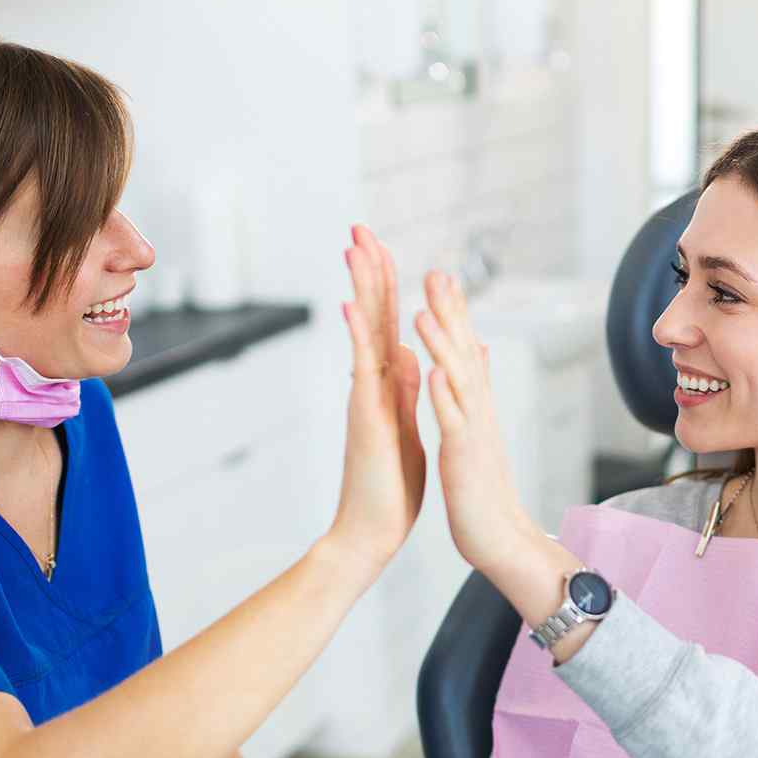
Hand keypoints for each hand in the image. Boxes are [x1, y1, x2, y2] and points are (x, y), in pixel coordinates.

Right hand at [328, 224, 425, 570]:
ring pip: (364, 332)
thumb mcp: (406, 429)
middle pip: (372, 315)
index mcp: (387, 386)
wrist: (371, 531)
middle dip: (368, 270)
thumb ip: (404, 394)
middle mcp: (372, 384)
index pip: (388, 324)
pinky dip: (357, 338)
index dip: (387, 285)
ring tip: (354, 247)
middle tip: (360, 227)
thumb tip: (408, 360)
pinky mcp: (365, 418)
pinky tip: (349, 307)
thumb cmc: (389, 488)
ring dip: (361, 289)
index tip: (383, 247)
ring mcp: (365, 398)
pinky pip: (361, 371)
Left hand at [413, 270, 534, 572]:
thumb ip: (477, 394)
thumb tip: (476, 360)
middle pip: (465, 351)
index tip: (443, 275)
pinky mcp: (464, 457)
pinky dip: (444, 396)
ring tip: (425, 310)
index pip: (464, 349)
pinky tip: (433, 372)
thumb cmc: (482, 489)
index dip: (454, 311)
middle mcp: (478, 411)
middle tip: (437, 271)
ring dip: (443, 344)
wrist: (499, 537)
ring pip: (458, 379)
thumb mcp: (479, 434)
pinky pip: (454, 422)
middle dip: (451, 311)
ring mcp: (473, 431)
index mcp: (475, 406)